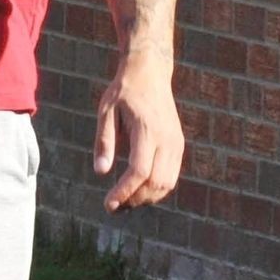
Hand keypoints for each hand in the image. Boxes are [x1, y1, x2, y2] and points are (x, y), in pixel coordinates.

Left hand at [94, 52, 183, 211]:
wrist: (150, 73)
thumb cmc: (123, 92)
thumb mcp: (106, 112)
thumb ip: (104, 141)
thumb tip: (101, 172)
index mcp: (147, 130)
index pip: (139, 172)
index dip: (124, 192)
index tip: (109, 205)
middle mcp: (167, 139)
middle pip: (156, 182)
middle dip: (134, 200)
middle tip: (113, 206)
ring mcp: (176, 143)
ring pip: (167, 183)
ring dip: (146, 198)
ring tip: (124, 202)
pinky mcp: (178, 144)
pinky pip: (172, 175)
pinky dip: (156, 189)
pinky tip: (137, 190)